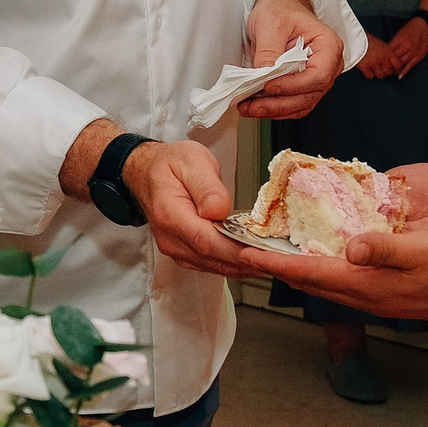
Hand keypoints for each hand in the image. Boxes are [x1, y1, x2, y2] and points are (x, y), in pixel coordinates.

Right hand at [125, 140, 262, 280]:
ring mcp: (176, 250)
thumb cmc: (170, 164)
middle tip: (281, 259)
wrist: (146, 174)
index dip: (237, 250)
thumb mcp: (191, 160)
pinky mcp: (184, 254)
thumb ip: (206, 185)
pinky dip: (234, 264)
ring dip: (244, 266)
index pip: (207, 241)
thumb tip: (219, 210)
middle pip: (214, 259)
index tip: (264, 252)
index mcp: (170, 214)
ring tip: (273, 260)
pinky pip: (212, 265)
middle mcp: (171, 239)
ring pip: (215, 266)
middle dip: (249, 261)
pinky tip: (253, 258)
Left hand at [237, 0, 342, 120]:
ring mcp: (316, 78)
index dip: (293, 86)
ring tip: (249, 108)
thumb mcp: (271, 24)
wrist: (279, 8)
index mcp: (328, 46)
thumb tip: (263, 75)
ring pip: (300, 104)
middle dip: (278, 104)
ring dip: (274, 110)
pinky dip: (275, 108)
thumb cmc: (281, 10)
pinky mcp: (303, 86)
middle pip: (309, 95)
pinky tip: (257, 106)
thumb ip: (268, 51)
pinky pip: (293, 104)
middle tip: (252, 105)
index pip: (318, 75)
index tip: (269, 86)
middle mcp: (328, 65)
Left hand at [258, 227, 427, 326]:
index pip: (310, 272)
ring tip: (269, 249)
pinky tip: (316, 252)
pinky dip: (318, 266)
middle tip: (243, 249)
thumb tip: (350, 247)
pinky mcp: (383, 293)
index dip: (274, 261)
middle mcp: (364, 295)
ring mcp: (373, 297)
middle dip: (274, 265)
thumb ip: (386, 249)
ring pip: (322, 281)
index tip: (243, 252)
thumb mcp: (426, 251)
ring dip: (294, 266)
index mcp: (368, 284)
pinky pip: (339, 280)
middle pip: (307, 279)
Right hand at [355, 39, 396, 79]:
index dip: (397, 69)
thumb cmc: (369, 41)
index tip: (395, 69)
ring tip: (376, 69)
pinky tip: (369, 69)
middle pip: (389, 72)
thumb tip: (394, 64)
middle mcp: (382, 58)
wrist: (356, 38)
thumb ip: (389, 54)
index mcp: (388, 52)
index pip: (399, 65)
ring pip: (381, 75)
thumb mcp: (382, 45)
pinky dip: (370, 74)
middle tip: (383, 68)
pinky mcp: (364, 66)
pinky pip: (371, 76)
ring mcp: (373, 63)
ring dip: (379, 73)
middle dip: (387, 71)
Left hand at [382, 18, 427, 77]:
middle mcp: (406, 46)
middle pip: (394, 59)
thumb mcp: (400, 33)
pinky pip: (411, 66)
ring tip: (390, 72)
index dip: (383, 57)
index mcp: (400, 40)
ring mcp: (413, 52)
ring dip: (395, 69)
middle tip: (383, 69)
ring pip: (402, 64)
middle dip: (388, 64)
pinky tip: (399, 76)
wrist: (426, 25)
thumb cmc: (412, 28)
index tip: (379, 61)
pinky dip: (404, 72)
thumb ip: (394, 43)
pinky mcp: (419, 56)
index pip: (388, 51)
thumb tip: (387, 52)